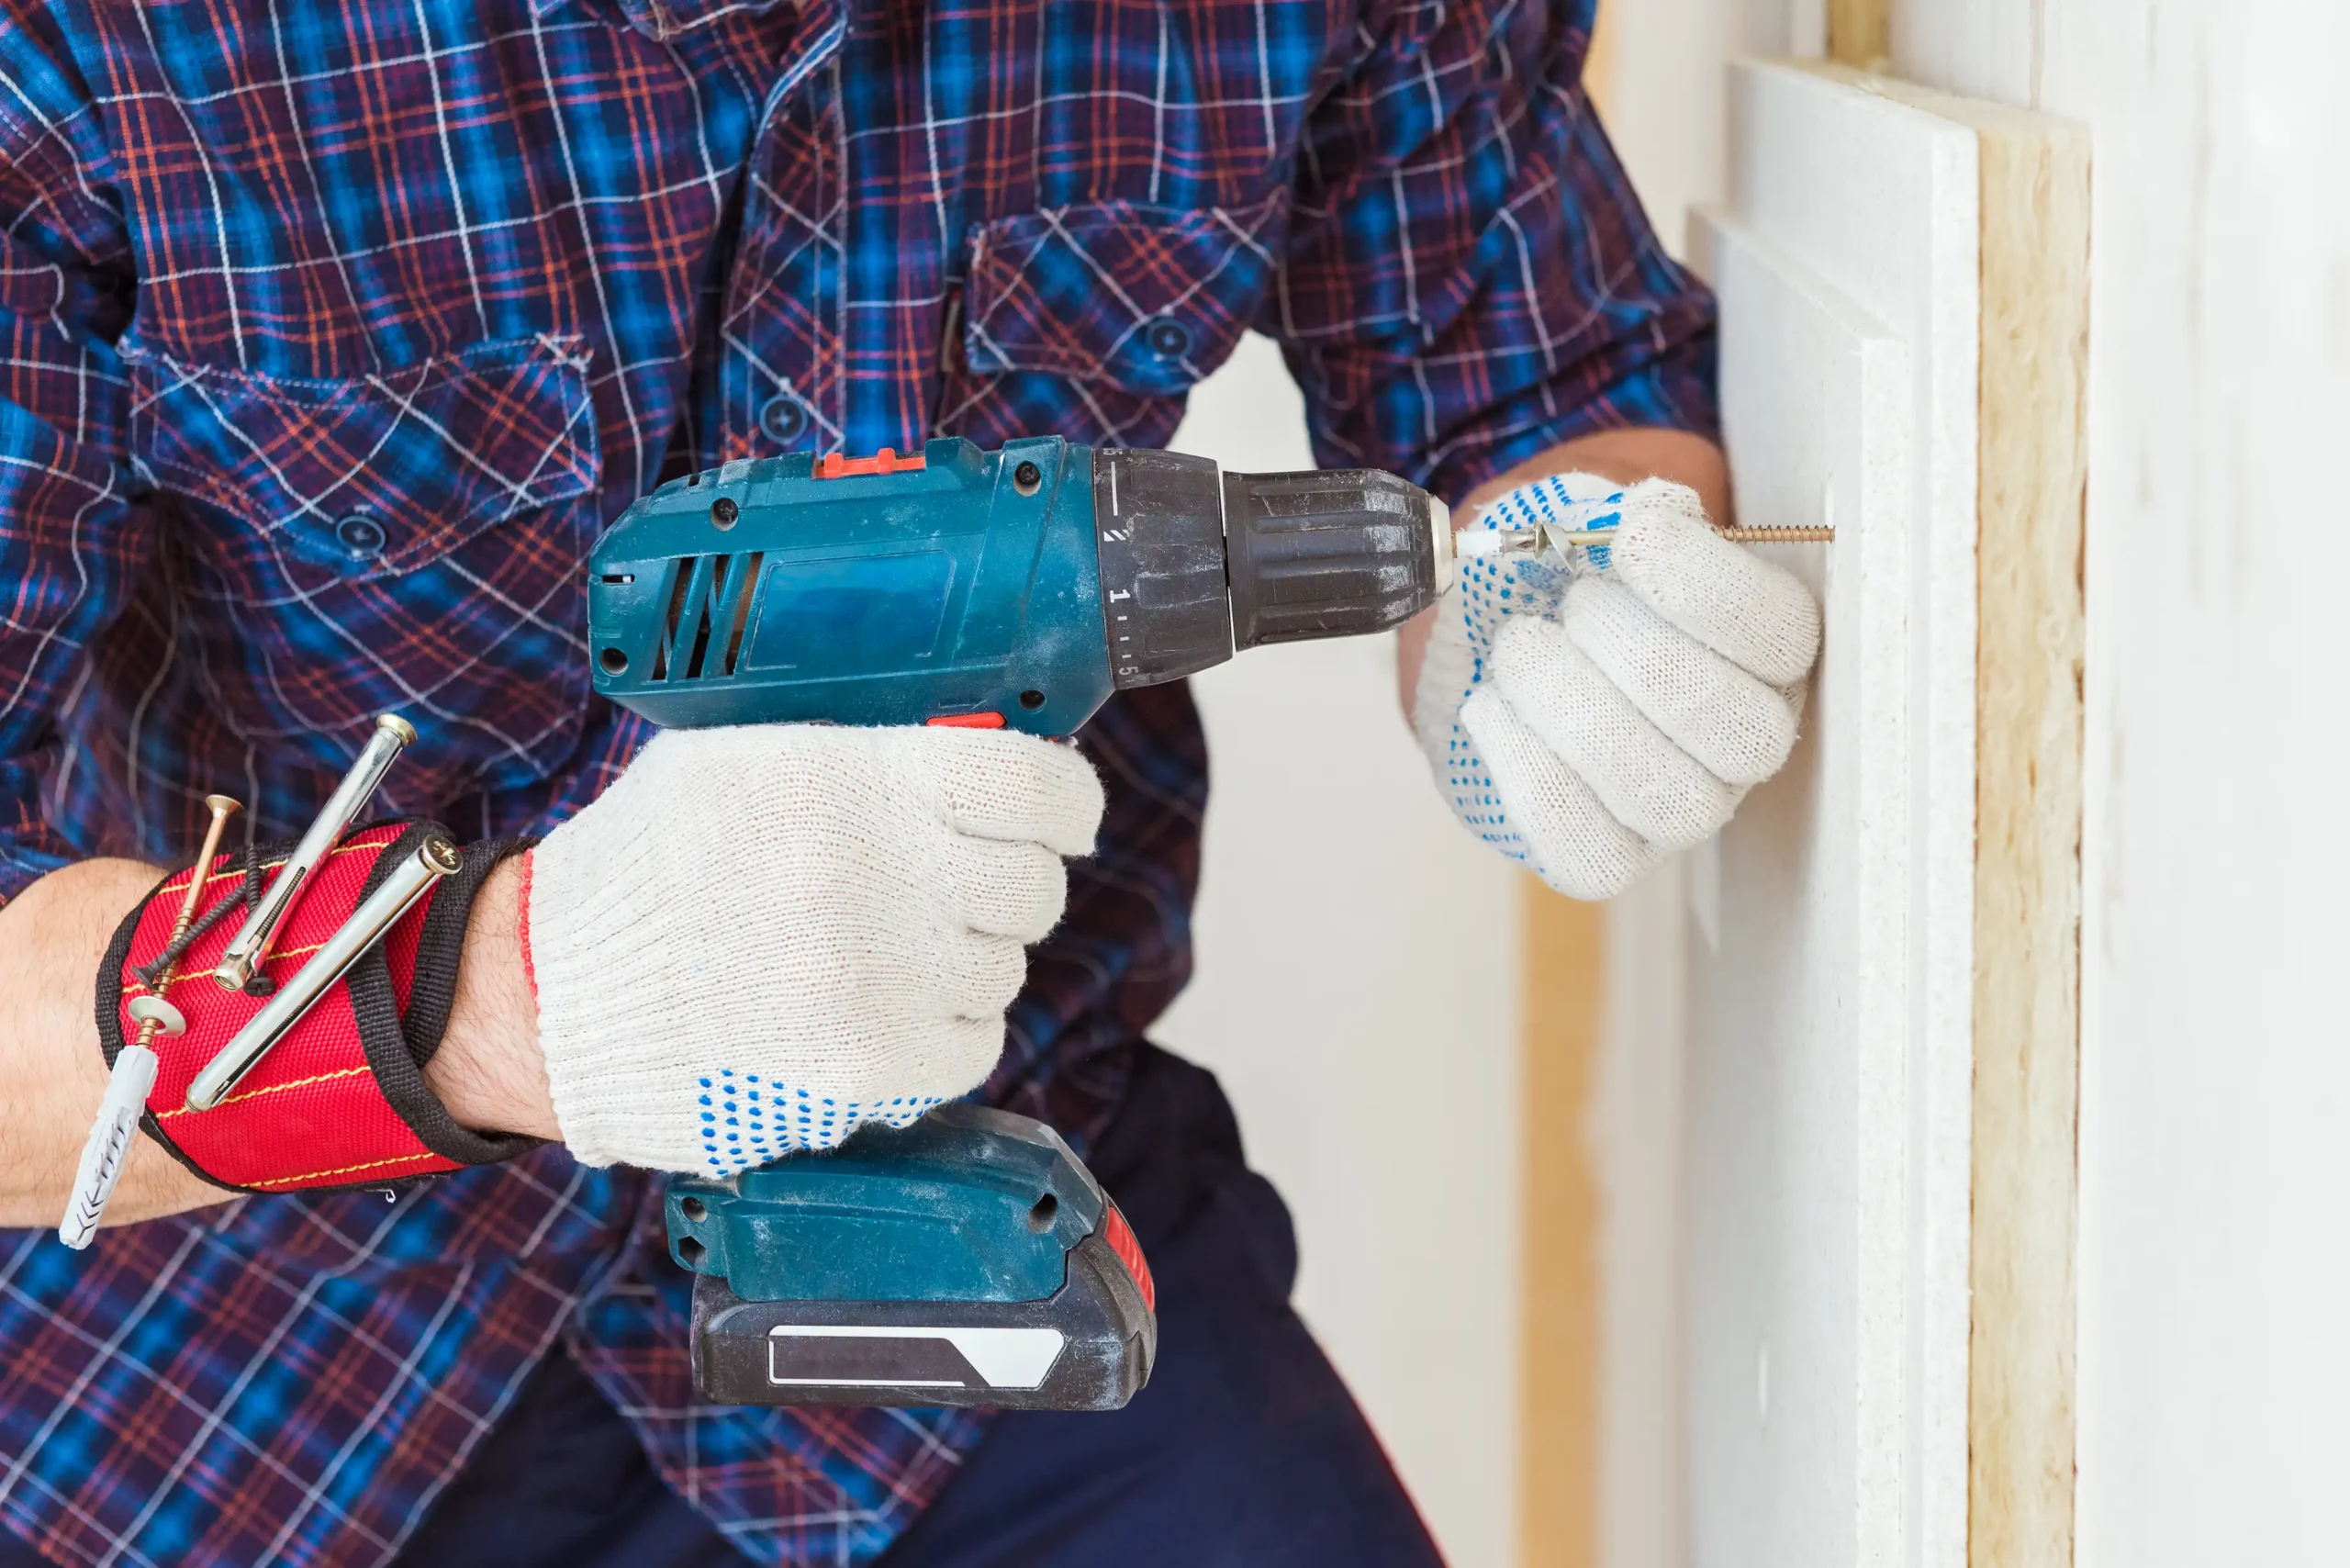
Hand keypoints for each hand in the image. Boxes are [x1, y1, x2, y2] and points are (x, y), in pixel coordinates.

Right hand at [516, 723, 1103, 1172]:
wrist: (551, 994)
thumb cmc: (649, 866)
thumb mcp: (741, 757)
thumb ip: (863, 749)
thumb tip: (977, 743)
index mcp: (855, 779)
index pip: (1032, 782)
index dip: (1067, 801)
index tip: (1065, 815)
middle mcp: (883, 874)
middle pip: (1033, 883)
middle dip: (1007, 882)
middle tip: (956, 888)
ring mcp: (883, 978)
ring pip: (1004, 967)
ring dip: (962, 959)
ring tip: (880, 953)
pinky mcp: (871, 1068)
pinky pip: (974, 1045)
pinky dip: (942, 1032)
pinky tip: (878, 1011)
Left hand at [1413, 473, 1820, 898]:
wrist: (1489, 635)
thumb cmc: (1557, 573)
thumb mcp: (1583, 518)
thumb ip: (1611, 507)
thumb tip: (1643, 515)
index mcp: (1767, 645)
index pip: (1781, 634)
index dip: (1704, 587)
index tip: (1630, 535)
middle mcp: (1747, 736)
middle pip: (1735, 726)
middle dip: (1635, 654)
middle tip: (1572, 604)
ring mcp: (1686, 807)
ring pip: (1667, 795)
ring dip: (1574, 710)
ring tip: (1520, 646)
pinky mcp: (1611, 857)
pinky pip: (1586, 849)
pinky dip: (1525, 769)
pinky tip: (1490, 706)